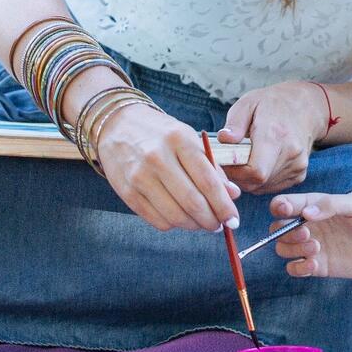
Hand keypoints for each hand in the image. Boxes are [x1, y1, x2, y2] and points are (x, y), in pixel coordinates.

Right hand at [93, 103, 242, 232]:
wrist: (117, 125)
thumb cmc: (161, 134)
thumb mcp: (189, 139)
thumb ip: (211, 167)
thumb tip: (233, 195)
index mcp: (179, 140)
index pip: (208, 181)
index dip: (224, 206)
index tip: (233, 220)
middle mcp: (158, 158)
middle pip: (192, 202)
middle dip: (211, 220)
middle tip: (219, 225)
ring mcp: (139, 176)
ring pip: (175, 216)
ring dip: (194, 226)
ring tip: (201, 223)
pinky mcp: (126, 192)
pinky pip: (156, 220)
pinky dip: (173, 224)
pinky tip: (180, 218)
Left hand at [217, 81, 328, 192]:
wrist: (306, 107)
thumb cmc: (272, 104)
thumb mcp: (248, 103)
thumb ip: (235, 123)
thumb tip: (224, 139)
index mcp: (276, 134)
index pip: (255, 171)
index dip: (235, 172)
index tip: (224, 161)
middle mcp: (291, 153)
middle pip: (256, 182)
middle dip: (238, 175)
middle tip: (231, 159)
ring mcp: (297, 166)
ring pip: (262, 187)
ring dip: (247, 178)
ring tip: (246, 157)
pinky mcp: (299, 175)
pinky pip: (271, 187)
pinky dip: (259, 181)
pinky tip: (259, 162)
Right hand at [267, 192, 351, 278]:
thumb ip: (331, 204)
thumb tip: (305, 212)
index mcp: (316, 207)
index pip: (286, 204)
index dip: (280, 206)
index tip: (285, 210)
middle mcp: (310, 226)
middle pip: (278, 228)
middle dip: (284, 231)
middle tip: (307, 233)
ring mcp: (313, 247)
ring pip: (283, 249)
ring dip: (292, 249)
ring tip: (316, 248)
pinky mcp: (319, 266)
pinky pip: (294, 269)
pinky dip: (298, 268)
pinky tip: (315, 264)